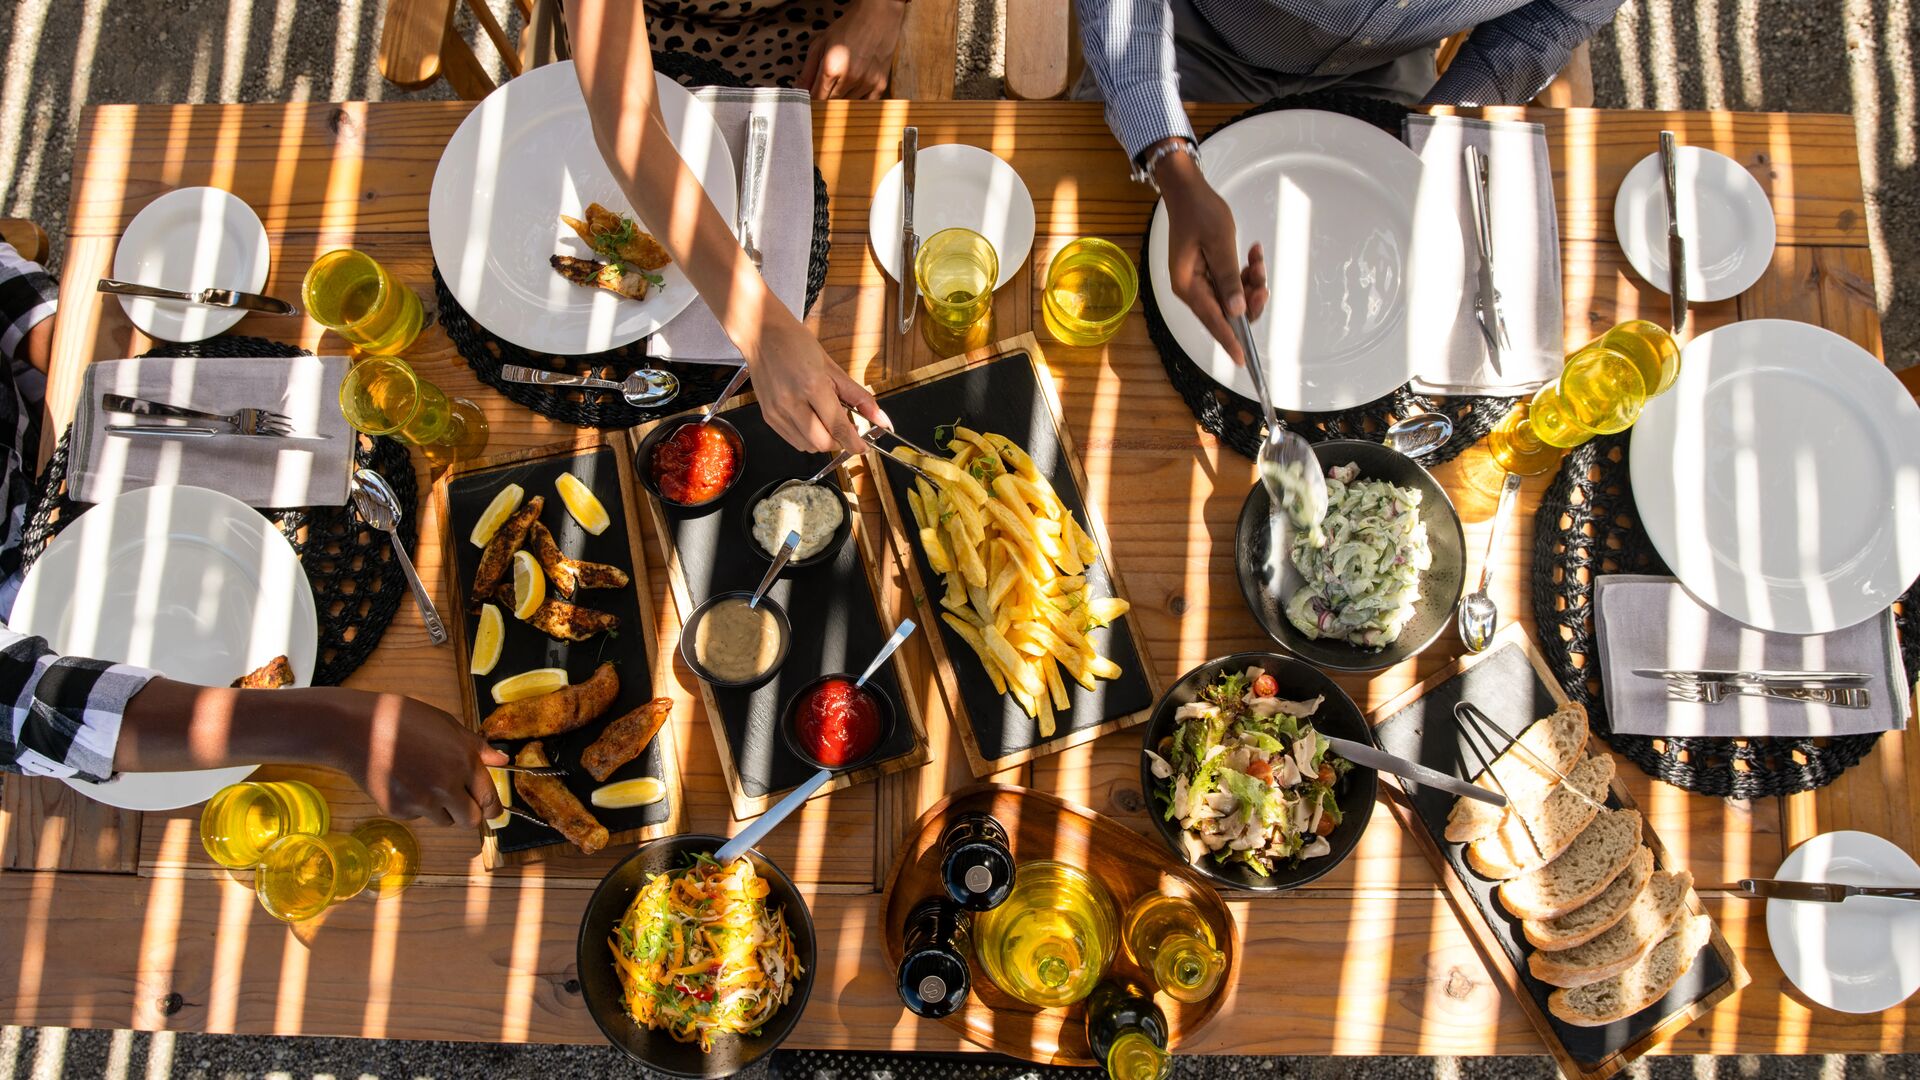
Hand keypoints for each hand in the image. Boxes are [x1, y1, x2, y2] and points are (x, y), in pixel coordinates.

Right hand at [327, 691, 508, 826]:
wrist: (356, 730)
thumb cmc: (403, 718)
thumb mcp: (446, 724)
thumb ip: (476, 747)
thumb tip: (502, 761)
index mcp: (463, 762)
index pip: (489, 799)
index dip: (492, 808)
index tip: (490, 809)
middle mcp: (446, 786)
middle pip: (471, 820)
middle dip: (470, 814)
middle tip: (462, 802)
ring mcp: (422, 802)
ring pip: (445, 820)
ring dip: (443, 809)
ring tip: (427, 783)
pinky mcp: (399, 810)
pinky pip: (418, 816)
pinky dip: (416, 805)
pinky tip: (404, 782)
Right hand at [740, 306, 889, 452]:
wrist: (761, 334)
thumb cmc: (796, 344)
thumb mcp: (833, 367)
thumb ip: (859, 397)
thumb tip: (881, 419)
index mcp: (812, 386)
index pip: (838, 427)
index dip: (855, 442)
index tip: (864, 446)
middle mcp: (791, 402)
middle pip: (823, 443)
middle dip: (839, 441)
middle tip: (846, 427)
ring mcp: (777, 412)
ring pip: (808, 446)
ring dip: (823, 440)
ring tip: (825, 417)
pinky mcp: (768, 417)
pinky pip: (794, 440)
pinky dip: (807, 437)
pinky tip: (810, 418)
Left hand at [799, 0, 906, 99]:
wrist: (878, 16)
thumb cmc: (848, 27)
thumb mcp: (821, 44)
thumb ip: (808, 70)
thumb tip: (799, 90)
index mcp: (831, 68)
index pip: (816, 99)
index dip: (811, 102)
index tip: (809, 101)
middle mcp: (849, 78)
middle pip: (831, 105)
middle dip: (825, 102)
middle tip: (824, 93)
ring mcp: (867, 83)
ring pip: (848, 106)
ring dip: (842, 102)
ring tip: (841, 86)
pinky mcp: (880, 84)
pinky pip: (866, 104)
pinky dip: (857, 102)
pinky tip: (854, 91)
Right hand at [1153, 143, 1269, 363]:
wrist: (1188, 190)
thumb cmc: (1201, 212)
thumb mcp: (1219, 243)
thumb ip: (1228, 278)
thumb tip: (1237, 310)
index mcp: (1188, 286)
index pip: (1213, 320)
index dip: (1230, 340)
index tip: (1244, 359)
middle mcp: (1192, 289)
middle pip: (1226, 311)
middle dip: (1249, 298)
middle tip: (1262, 278)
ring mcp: (1199, 282)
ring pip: (1232, 297)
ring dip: (1250, 281)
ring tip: (1256, 257)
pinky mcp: (1207, 272)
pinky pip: (1231, 283)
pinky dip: (1244, 271)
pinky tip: (1253, 253)